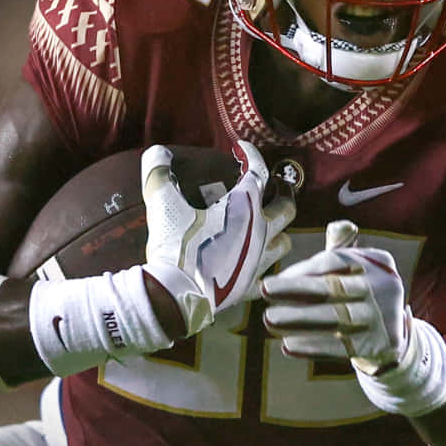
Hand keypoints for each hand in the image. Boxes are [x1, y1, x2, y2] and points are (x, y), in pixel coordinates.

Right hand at [142, 141, 294, 337]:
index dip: (251, 155)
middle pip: (287, 207)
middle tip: (274, 187)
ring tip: (267, 226)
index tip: (242, 148)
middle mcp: (261, 232)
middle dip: (282, 193)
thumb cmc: (175, 249)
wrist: (178, 297)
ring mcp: (260, 261)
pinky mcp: (252, 285)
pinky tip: (253, 262)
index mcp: (244, 209)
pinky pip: (269, 272)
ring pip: (285, 241)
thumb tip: (158, 153)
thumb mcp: (163, 207)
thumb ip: (159, 175)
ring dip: (279, 231)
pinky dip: (264, 263)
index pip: (258, 172)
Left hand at [262, 220, 445, 415]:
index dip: (302, 270)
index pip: (334, 261)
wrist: (393, 334)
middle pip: (334, 288)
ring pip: (335, 318)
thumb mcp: (357, 268)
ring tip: (268, 320)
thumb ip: (342, 249)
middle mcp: (385, 286)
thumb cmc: (362, 293)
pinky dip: (313, 346)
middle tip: (264, 291)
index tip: (273, 280)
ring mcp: (383, 317)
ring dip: (299, 319)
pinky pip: (341, 346)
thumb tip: (340, 226)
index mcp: (378, 262)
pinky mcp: (380, 344)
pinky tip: (288, 345)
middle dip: (295, 289)